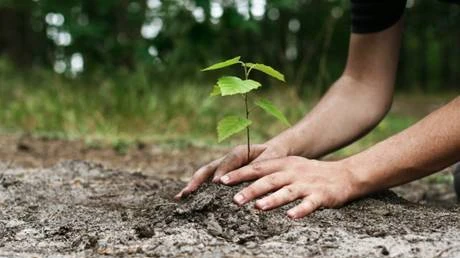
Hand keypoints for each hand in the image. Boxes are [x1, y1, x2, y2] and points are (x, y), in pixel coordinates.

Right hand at [175, 143, 288, 198]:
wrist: (273, 152)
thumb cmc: (275, 155)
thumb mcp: (272, 157)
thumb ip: (263, 164)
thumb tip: (253, 175)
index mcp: (240, 152)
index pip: (229, 161)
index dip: (223, 170)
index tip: (217, 182)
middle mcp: (227, 160)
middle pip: (209, 168)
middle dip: (198, 180)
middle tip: (188, 191)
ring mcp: (222, 169)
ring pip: (205, 176)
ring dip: (193, 186)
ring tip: (181, 197)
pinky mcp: (222, 177)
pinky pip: (208, 183)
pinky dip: (198, 191)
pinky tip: (188, 201)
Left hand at [219, 156, 359, 218]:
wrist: (344, 175)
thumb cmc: (310, 173)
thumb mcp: (289, 167)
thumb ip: (269, 172)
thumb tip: (242, 180)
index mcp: (283, 164)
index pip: (257, 168)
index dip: (239, 174)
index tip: (221, 181)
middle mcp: (293, 172)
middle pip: (269, 180)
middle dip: (251, 189)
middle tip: (234, 199)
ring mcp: (307, 184)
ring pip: (287, 191)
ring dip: (272, 199)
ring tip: (258, 207)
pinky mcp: (321, 196)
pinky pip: (309, 204)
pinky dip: (300, 210)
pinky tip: (291, 217)